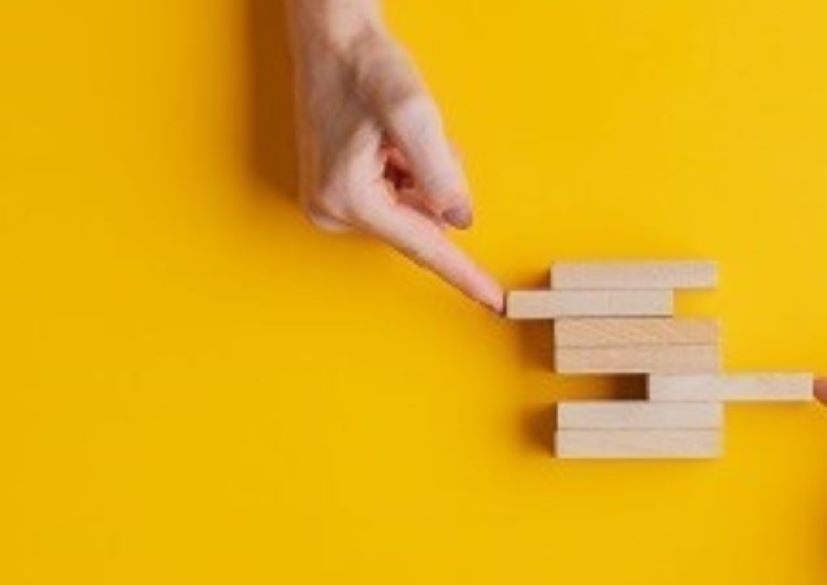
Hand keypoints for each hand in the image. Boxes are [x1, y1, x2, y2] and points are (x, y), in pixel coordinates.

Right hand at [287, 0, 502, 311]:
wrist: (333, 39)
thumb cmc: (367, 68)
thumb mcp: (414, 114)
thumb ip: (440, 172)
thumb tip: (461, 222)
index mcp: (349, 199)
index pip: (424, 246)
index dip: (465, 275)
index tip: (495, 303)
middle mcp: (332, 212)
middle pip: (419, 225)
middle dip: (432, 187)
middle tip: (409, 140)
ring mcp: (331, 206)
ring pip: (411, 212)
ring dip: (418, 176)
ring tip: (391, 136)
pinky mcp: (337, 196)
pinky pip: (396, 201)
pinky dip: (406, 174)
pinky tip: (386, 143)